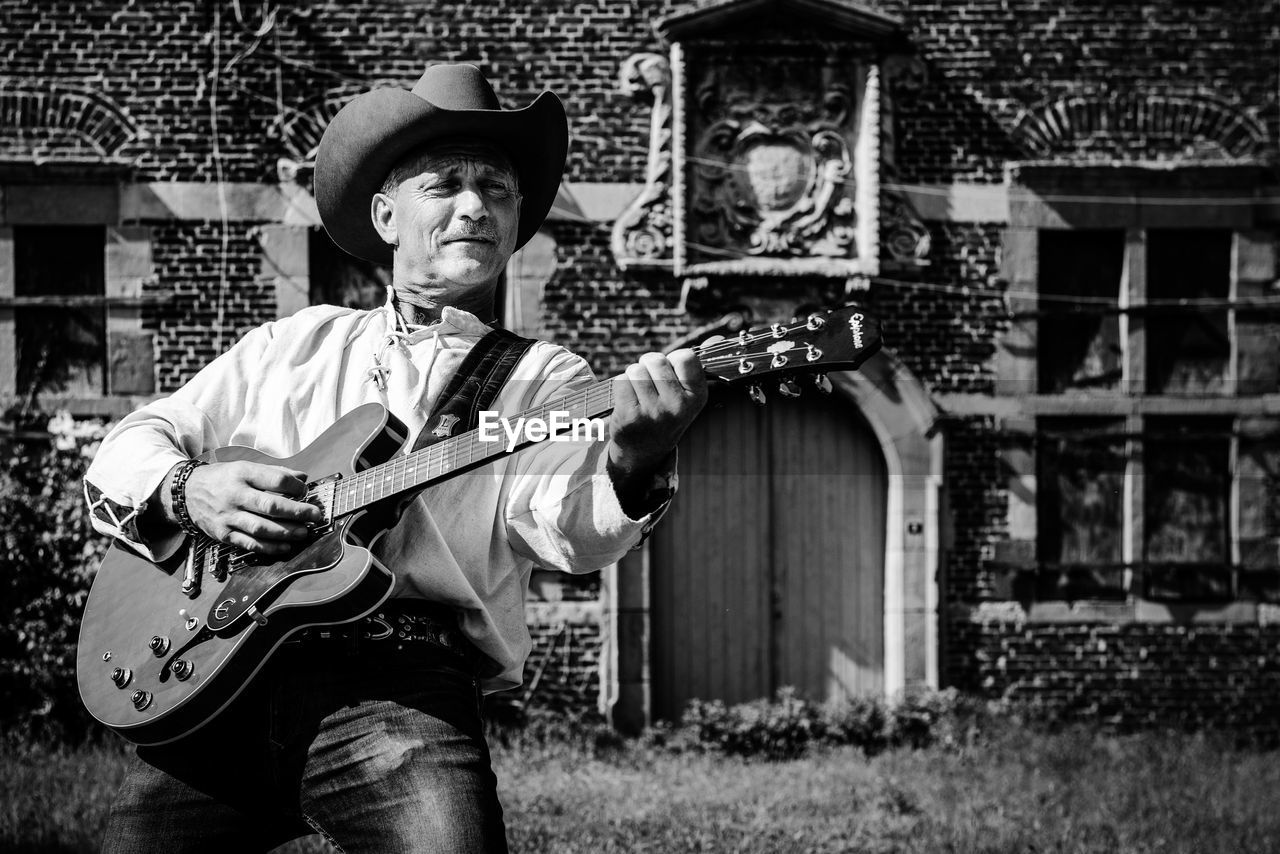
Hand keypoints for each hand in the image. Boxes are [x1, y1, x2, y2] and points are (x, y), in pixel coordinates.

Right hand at [180, 462, 323, 554]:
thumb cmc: (223, 479)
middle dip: (297, 512)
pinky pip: (249, 543)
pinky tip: (285, 546)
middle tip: (315, 515)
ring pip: (261, 528)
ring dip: (286, 532)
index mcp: (243, 474)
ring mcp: (228, 516)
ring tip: (303, 532)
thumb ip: (275, 473)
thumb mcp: (245, 467)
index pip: (276, 480)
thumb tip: (303, 477)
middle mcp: (235, 495)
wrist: (187, 492)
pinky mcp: (223, 534)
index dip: (296, 486)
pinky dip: (269, 547)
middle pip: (270, 506)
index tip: (306, 491)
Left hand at [608, 349, 707, 475]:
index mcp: (698, 397)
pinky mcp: (630, 417)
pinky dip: (621, 387)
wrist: (643, 450)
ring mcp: (654, 413)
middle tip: (651, 386)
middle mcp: (678, 406)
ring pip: (636, 370)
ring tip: (640, 395)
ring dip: (633, 377)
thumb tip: (718, 336)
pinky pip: (621, 381)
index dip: (673, 360)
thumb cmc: (666, 411)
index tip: (672, 375)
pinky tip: (629, 402)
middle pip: (656, 360)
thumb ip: (698, 364)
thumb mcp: (688, 393)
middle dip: (649, 367)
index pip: (685, 356)